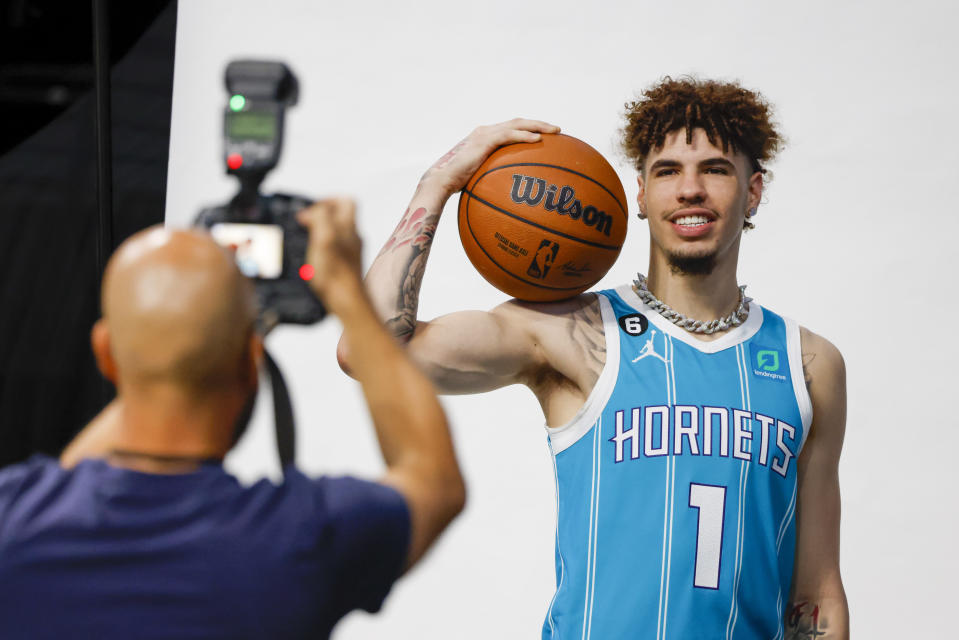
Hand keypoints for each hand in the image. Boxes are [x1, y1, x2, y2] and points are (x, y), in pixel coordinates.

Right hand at [296, 197, 363, 306]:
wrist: (348, 303)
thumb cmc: (336, 275)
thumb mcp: (325, 238)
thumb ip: (320, 217)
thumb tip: (310, 211)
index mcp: (349, 227)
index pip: (346, 201)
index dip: (328, 199)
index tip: (310, 209)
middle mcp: (353, 238)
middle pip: (340, 217)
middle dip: (319, 216)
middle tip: (303, 224)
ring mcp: (350, 253)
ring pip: (336, 233)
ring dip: (318, 233)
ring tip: (304, 240)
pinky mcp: (345, 267)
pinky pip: (332, 250)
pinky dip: (319, 249)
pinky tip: (310, 258)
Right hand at [417, 118, 560, 199]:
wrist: (441, 181)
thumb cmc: (457, 186)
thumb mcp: (479, 179)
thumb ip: (493, 178)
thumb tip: (508, 194)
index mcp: (485, 138)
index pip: (511, 129)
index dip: (529, 129)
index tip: (547, 135)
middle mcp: (485, 131)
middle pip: (518, 122)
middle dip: (539, 123)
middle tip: (557, 130)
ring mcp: (484, 134)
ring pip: (516, 124)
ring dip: (537, 125)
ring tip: (555, 131)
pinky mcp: (483, 140)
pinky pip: (508, 135)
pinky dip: (524, 136)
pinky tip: (537, 140)